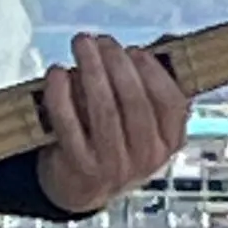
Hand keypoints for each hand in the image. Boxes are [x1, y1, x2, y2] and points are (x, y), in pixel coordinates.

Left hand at [32, 32, 190, 213]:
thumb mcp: (141, 120)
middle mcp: (145, 157)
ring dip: (91, 70)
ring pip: (104, 111)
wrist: (79, 187)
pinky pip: (69, 125)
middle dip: (116, 64)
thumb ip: (151, 84)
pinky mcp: (79, 167)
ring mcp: (112, 166)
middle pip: (134, 103)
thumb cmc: (113, 139)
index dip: (153, 73)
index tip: (135, 50)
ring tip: (81, 44)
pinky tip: (56, 73)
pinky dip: (61, 95)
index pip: (171, 103)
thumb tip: (164, 42)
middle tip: (100, 40)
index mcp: (168, 142)